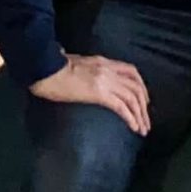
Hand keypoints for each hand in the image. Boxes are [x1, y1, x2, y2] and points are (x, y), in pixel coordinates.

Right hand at [29, 52, 150, 136]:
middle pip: (136, 87)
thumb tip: (80, 70)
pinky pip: (121, 107)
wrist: (44, 68)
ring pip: (132, 98)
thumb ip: (84, 67)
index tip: (143, 100)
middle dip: (144, 105)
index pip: (131, 71)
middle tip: (145, 120)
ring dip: (140, 115)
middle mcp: (108, 70)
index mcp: (103, 62)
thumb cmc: (52, 66)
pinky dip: (131, 118)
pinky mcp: (99, 94)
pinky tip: (134, 127)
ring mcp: (105, 81)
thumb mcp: (74, 62)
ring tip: (142, 129)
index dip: (141, 86)